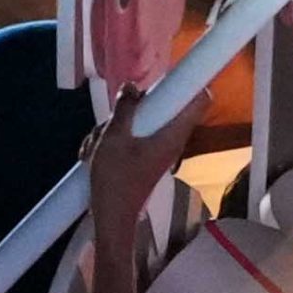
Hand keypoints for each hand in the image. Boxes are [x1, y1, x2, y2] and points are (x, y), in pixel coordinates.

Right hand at [85, 84, 207, 230]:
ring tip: (95, 148)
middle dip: (129, 110)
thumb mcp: (114, 139)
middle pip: (158, 107)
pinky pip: (130, 137)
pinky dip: (110, 142)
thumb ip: (125, 110)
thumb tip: (132, 86)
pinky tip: (92, 155)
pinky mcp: (144, 156)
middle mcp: (171, 138)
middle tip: (110, 124)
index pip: (200, 100)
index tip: (168, 75)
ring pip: (138, 122)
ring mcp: (157, 148)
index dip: (191, 82)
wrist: (111, 216)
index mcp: (175, 132)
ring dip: (112, 130)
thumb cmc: (117, 180)